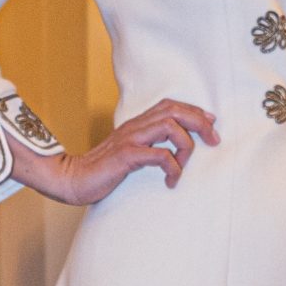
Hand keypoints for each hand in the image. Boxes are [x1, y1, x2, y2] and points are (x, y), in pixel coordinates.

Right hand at [19, 99, 218, 205]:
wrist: (72, 179)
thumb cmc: (103, 170)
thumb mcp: (129, 152)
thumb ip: (148, 145)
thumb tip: (173, 149)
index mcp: (137, 124)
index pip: (170, 105)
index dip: (194, 111)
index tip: (212, 123)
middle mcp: (135, 126)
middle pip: (175, 110)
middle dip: (200, 123)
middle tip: (213, 140)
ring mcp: (130, 139)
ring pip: (170, 126)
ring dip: (186, 146)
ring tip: (184, 166)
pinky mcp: (126, 156)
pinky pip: (159, 154)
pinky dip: (172, 167)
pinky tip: (171, 180)